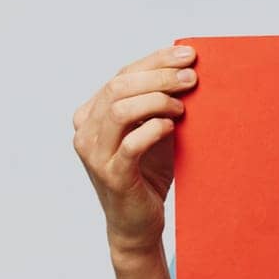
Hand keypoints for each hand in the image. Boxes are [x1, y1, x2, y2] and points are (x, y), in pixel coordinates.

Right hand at [72, 43, 198, 255]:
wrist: (138, 223)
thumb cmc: (148, 172)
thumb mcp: (154, 130)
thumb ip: (158, 103)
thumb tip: (187, 69)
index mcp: (92, 113)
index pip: (123, 74)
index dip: (156, 60)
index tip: (189, 55)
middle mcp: (85, 130)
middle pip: (120, 86)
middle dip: (160, 76)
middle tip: (192, 77)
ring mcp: (94, 154)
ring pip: (120, 110)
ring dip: (157, 100)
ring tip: (183, 106)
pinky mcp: (111, 175)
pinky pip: (131, 144)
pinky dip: (154, 129)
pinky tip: (172, 126)